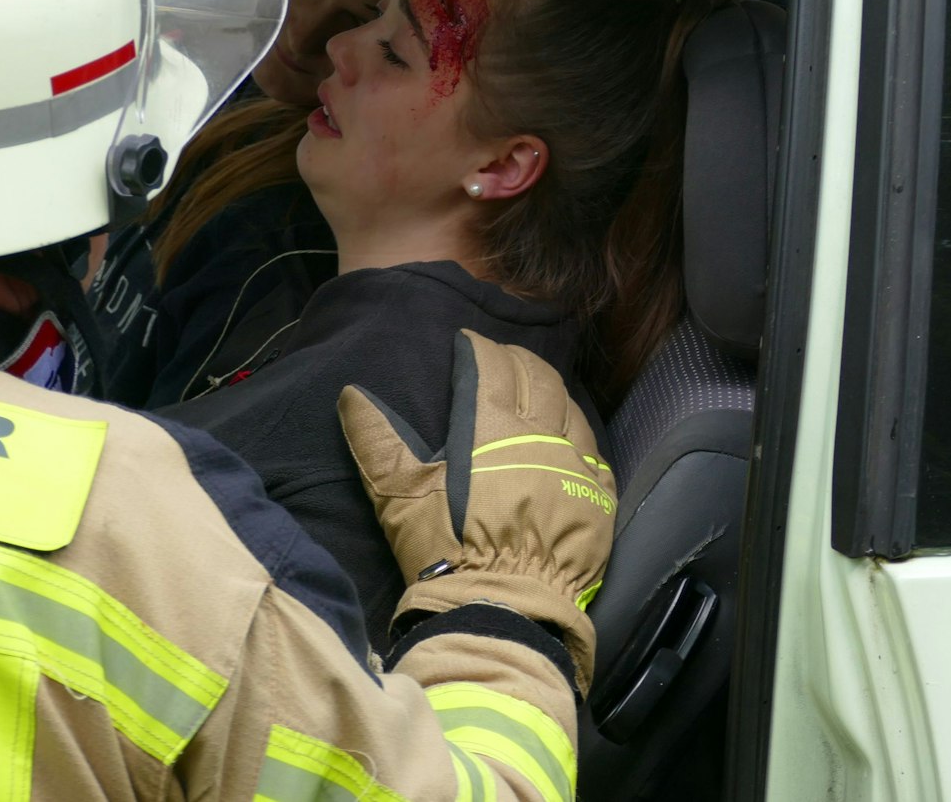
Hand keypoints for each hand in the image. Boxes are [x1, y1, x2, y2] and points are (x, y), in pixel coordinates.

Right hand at [340, 330, 614, 690]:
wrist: (504, 608)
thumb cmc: (447, 550)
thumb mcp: (399, 495)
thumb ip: (376, 441)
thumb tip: (351, 395)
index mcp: (493, 429)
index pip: (492, 367)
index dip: (480, 349)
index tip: (468, 343)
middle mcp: (542, 438)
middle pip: (540, 379)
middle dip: (520, 361)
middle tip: (504, 360)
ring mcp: (576, 468)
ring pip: (573, 411)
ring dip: (555, 396)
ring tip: (539, 396)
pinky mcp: (599, 502)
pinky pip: (597, 457)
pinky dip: (582, 442)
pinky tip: (571, 445)